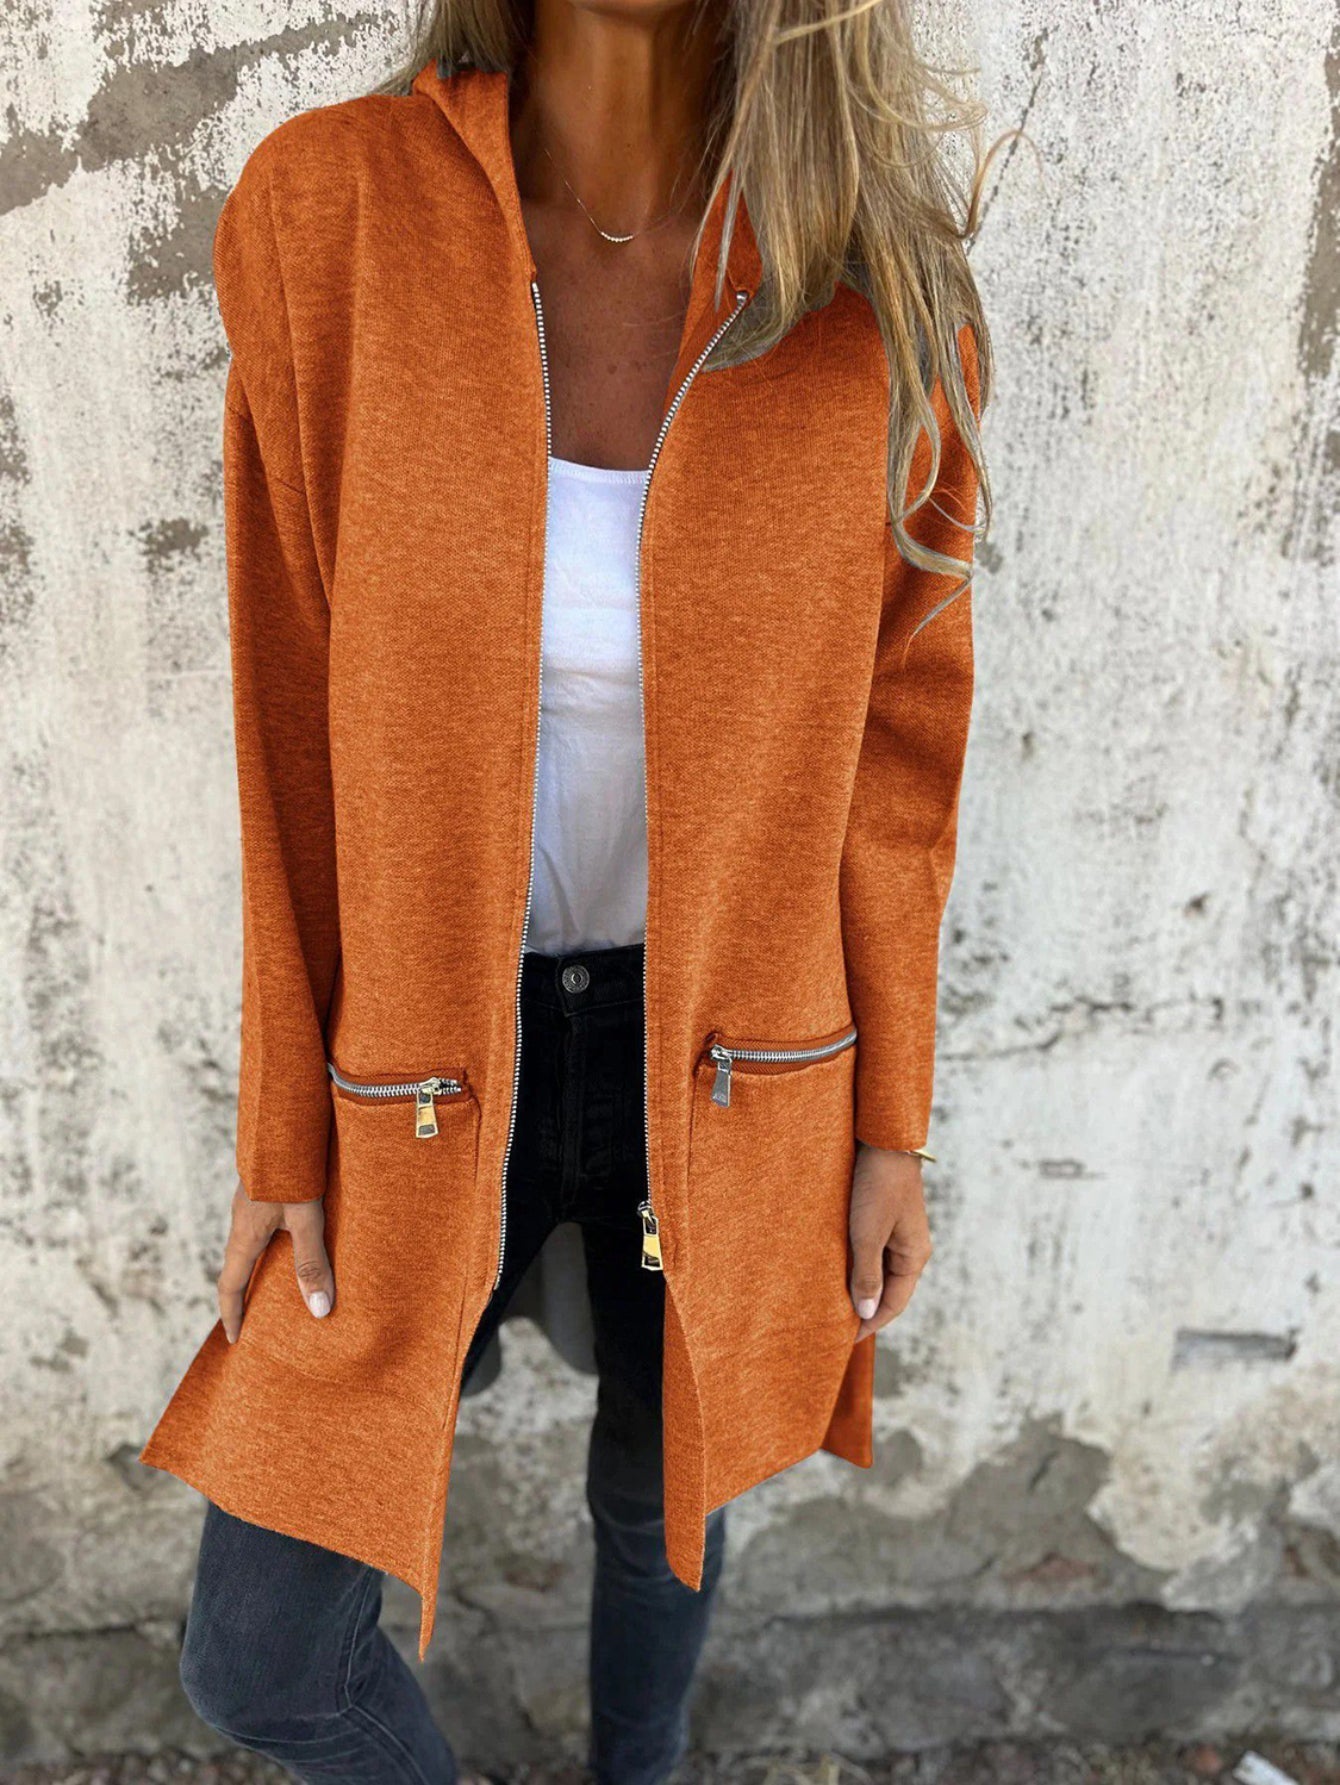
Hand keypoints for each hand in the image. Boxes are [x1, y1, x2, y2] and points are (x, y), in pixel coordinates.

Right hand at [216, 1182, 335, 1343]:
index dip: (232, 1315)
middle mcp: (240, 1222)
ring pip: (247, 1246)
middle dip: (243, 1296)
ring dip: (257, 1268)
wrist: (281, 1122)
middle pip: (236, 1268)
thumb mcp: (307, 1219)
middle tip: (255, 1320)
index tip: (235, 1339)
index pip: (230, 1286)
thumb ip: (312, 1263)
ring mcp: (247, 1204)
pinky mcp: (260, 1190)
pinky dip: (267, 1246)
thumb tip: (319, 1311)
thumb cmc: (293, 1170)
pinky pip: (258, 1228)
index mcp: (245, 1235)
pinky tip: (289, 1242)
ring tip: (277, 1286)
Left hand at [848, 1142, 932, 1339]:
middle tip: (835, 1326)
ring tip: (833, 1302)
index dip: (871, 1323)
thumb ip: (866, 1274)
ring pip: (879, 1271)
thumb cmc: (877, 1186)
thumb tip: (865, 1313)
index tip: (845, 1339)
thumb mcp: (868, 1234)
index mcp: (914, 1257)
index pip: (893, 1304)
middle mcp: (911, 1249)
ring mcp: (899, 1234)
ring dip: (859, 1287)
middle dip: (865, 1309)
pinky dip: (857, 1266)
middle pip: (888, 1290)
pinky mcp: (885, 1219)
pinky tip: (837, 1270)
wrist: (883, 1139)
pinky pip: (873, 1253)